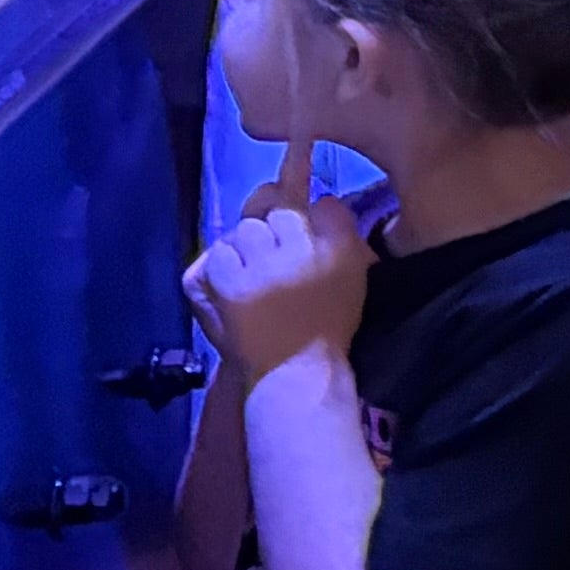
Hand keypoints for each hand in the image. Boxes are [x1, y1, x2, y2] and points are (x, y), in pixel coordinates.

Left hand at [187, 148, 370, 377]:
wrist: (294, 371)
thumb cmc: (328, 324)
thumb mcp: (352, 274)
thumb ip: (339, 232)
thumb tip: (317, 198)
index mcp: (337, 251)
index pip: (323, 205)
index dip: (309, 216)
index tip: (304, 232)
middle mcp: (298, 253)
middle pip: (277, 212)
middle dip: (275, 228)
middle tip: (275, 254)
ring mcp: (258, 269)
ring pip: (243, 229)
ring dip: (246, 245)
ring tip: (251, 269)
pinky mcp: (227, 287)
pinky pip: (216, 254)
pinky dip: (220, 265)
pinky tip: (231, 284)